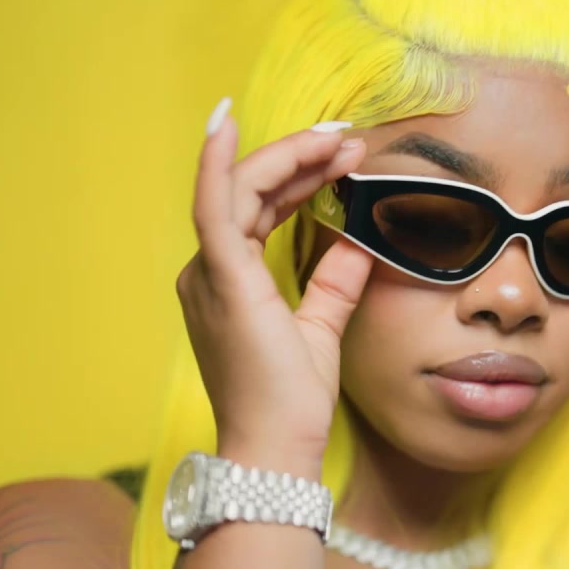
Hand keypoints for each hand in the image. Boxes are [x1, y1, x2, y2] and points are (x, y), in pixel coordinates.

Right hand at [178, 100, 370, 474]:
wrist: (276, 447)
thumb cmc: (291, 401)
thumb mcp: (321, 326)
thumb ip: (335, 281)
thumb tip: (360, 241)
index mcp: (229, 282)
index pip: (261, 210)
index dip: (301, 177)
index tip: (345, 157)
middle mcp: (208, 272)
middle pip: (251, 192)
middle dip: (299, 157)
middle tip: (345, 136)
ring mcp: (209, 274)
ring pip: (241, 189)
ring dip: (288, 156)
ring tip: (335, 137)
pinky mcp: (221, 278)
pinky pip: (214, 206)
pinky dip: (218, 162)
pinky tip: (227, 122)